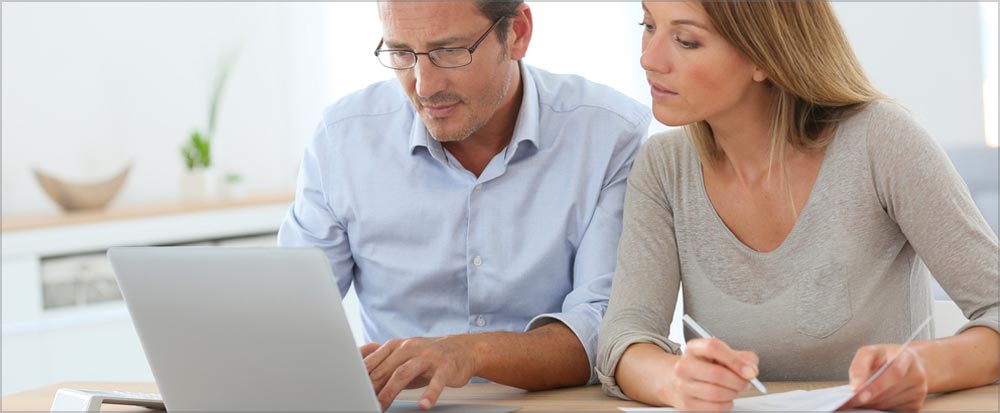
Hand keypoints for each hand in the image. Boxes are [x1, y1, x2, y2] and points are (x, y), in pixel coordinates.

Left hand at [361, 336, 479, 410]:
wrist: (464, 348)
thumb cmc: (429, 356)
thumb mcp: (403, 356)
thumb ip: (382, 363)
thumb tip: (358, 374)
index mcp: (397, 346)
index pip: (373, 363)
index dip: (361, 379)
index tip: (353, 393)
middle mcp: (410, 347)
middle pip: (385, 369)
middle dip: (372, 388)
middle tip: (363, 402)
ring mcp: (428, 356)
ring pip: (404, 373)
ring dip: (390, 391)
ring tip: (382, 406)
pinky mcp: (445, 366)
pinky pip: (436, 381)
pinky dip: (430, 393)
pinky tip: (424, 404)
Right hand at [665, 338, 759, 410]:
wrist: (676, 379)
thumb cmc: (703, 366)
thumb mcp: (721, 355)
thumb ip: (741, 357)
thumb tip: (751, 369)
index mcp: (693, 348)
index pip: (714, 348)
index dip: (735, 360)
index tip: (750, 371)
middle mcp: (684, 365)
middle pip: (716, 374)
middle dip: (738, 381)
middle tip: (745, 383)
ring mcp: (683, 385)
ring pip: (716, 393)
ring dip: (733, 393)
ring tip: (734, 389)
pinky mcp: (686, 403)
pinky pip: (714, 407)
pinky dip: (727, 404)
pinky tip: (725, 398)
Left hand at [841, 344, 927, 410]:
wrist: (909, 363)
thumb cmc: (886, 356)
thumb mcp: (871, 352)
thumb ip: (860, 365)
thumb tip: (854, 386)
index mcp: (907, 357)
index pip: (894, 373)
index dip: (876, 384)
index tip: (856, 390)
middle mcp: (917, 375)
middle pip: (889, 391)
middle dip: (866, 397)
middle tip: (848, 400)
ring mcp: (919, 391)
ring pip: (890, 403)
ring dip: (871, 403)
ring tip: (856, 400)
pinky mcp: (916, 404)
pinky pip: (894, 410)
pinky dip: (879, 408)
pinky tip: (870, 401)